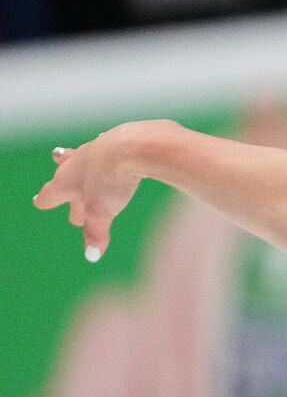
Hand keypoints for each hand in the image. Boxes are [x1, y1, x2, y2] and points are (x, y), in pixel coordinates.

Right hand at [32, 120, 169, 261]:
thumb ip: (96, 233)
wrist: (135, 145)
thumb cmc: (112, 179)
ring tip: (77, 163)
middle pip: (67, 177)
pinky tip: (114, 149)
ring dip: (81, 165)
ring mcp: (97, 149)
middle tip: (68, 197)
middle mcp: (78, 163)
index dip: (47, 200)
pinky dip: (108, 153)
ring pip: (83, 158)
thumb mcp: (103, 212)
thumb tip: (92, 256)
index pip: (51, 194)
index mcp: (67, 181)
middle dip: (68, 189)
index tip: (41, 202)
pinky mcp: (119, 139)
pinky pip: (107, 147)